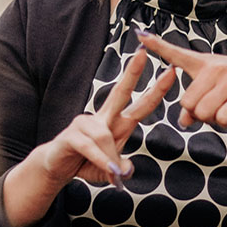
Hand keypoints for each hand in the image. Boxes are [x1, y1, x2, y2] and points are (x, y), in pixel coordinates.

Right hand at [34, 48, 176, 187]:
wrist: (56, 168)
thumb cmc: (84, 162)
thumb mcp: (109, 170)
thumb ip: (120, 168)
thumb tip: (126, 169)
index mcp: (117, 123)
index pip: (141, 105)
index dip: (156, 91)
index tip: (171, 73)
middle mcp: (102, 118)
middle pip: (120, 92)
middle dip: (132, 72)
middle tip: (143, 54)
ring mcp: (85, 124)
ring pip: (104, 135)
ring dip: (111, 157)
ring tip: (114, 172)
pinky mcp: (71, 135)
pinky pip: (90, 146)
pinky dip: (101, 159)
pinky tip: (109, 168)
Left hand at [136, 30, 226, 128]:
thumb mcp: (218, 91)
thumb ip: (196, 104)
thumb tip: (183, 121)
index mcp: (206, 64)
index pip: (177, 54)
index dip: (157, 46)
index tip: (140, 34)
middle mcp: (215, 67)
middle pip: (187, 103)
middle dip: (199, 114)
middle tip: (217, 107)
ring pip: (203, 114)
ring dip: (214, 120)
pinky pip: (222, 118)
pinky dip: (226, 123)